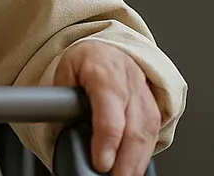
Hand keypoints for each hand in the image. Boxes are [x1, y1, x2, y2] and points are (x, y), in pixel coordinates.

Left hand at [54, 41, 160, 175]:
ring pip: (147, 136)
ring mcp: (145, 98)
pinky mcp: (154, 110)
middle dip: (125, 161)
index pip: (110, 112)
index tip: (101, 163)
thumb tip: (58, 131)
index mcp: (105, 74)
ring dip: (137, 163)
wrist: (110, 50)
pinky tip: (133, 168)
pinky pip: (152, 136)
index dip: (107, 140)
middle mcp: (130, 86)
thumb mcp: (65, 72)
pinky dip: (144, 156)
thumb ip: (63, 100)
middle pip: (134, 130)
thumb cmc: (87, 61)